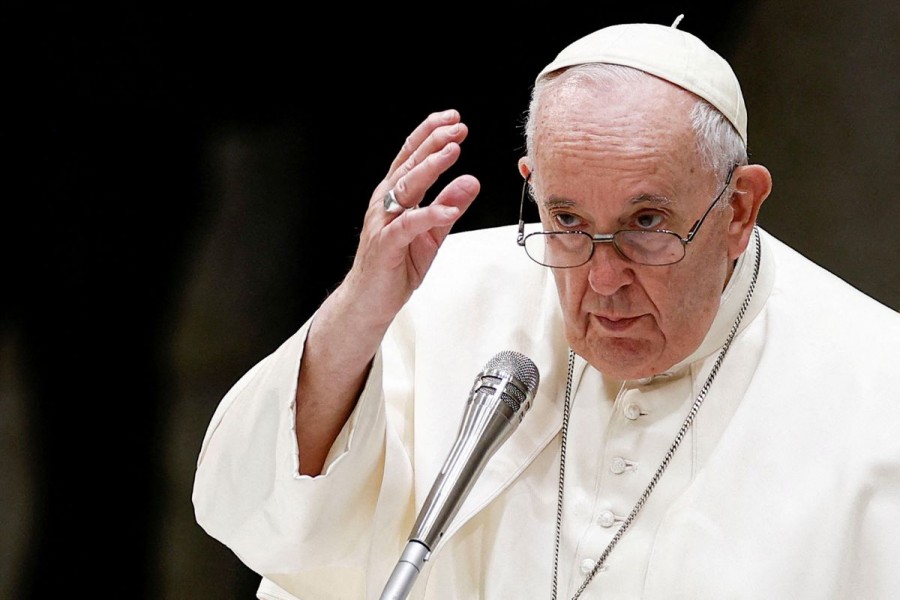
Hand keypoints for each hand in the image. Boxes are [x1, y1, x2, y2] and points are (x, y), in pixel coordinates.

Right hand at [344, 109, 480, 324]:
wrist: (369, 301)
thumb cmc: (395, 266)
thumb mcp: (431, 234)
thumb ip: (449, 207)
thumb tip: (471, 181)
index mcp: (394, 196)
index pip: (411, 157)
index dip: (430, 135)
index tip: (453, 119)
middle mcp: (385, 203)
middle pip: (409, 165)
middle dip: (434, 143)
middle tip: (458, 129)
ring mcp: (383, 222)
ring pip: (406, 188)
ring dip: (430, 168)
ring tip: (452, 153)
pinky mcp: (386, 245)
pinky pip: (408, 226)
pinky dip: (429, 215)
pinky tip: (448, 209)